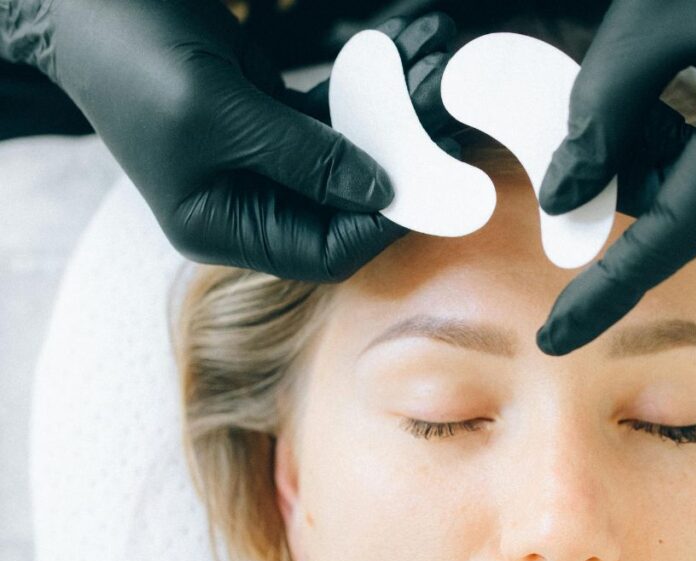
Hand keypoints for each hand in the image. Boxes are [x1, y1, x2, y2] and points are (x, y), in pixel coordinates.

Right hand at [6, 0, 455, 279]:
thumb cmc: (135, 57)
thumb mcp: (219, 111)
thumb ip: (303, 155)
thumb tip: (381, 190)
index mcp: (220, 226)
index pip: (321, 253)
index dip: (378, 226)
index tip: (429, 186)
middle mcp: (245, 204)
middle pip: (343, 209)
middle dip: (398, 166)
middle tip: (447, 125)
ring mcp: (260, 163)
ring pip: (347, 161)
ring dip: (394, 122)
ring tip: (436, 75)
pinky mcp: (270, 123)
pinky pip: (334, 122)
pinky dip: (369, 97)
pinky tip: (404, 63)